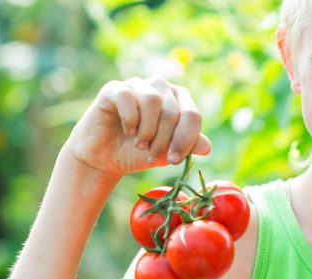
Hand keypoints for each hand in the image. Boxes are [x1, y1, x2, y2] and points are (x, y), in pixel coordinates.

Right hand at [65, 76, 211, 178]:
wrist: (105, 158)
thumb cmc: (139, 152)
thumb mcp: (167, 153)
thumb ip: (187, 147)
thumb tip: (206, 146)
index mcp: (180, 100)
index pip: (192, 116)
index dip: (185, 140)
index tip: (172, 160)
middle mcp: (162, 87)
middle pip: (173, 111)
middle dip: (163, 140)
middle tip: (151, 154)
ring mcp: (138, 84)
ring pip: (153, 100)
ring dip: (147, 130)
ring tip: (140, 143)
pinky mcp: (114, 88)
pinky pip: (128, 96)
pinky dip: (130, 118)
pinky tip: (127, 130)